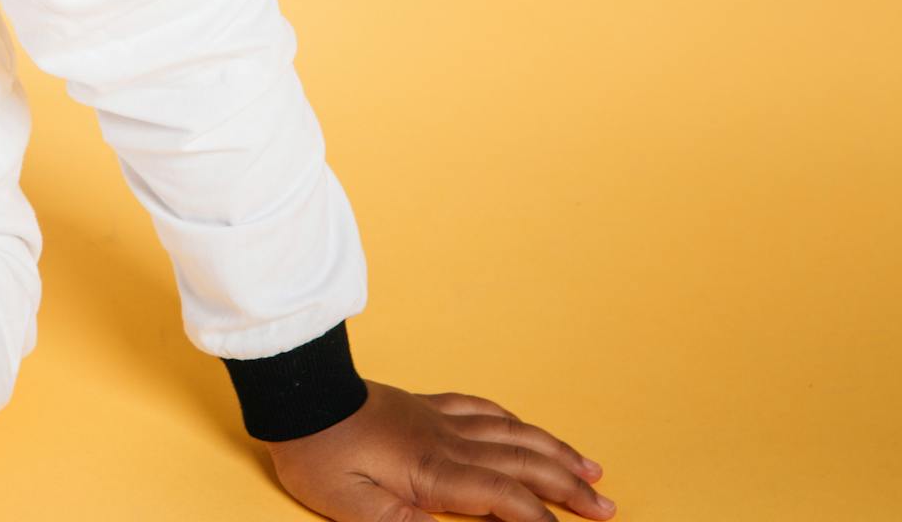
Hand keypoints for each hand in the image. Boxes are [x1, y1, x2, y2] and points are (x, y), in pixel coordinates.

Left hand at [264, 380, 614, 521]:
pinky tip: (526, 428)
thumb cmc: (317, 455)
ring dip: (555, 450)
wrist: (297, 396)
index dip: (541, 519)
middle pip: (522, 462)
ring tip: (591, 468)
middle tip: (608, 508)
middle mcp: (446, 439)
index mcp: (433, 470)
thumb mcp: (352, 508)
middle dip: (569, 487)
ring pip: (512, 432)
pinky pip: (481, 408)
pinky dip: (513, 420)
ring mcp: (438, 418)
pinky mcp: (424, 405)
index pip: (504, 497)